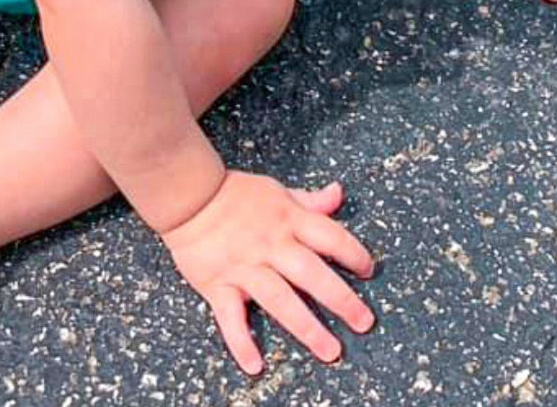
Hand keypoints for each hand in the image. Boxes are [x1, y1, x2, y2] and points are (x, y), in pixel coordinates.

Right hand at [159, 170, 375, 373]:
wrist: (188, 196)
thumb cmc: (236, 195)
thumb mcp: (277, 191)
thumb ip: (310, 200)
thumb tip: (339, 193)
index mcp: (288, 219)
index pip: (329, 236)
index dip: (352, 252)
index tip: (368, 270)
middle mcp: (270, 244)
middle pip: (310, 273)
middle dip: (340, 299)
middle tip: (363, 322)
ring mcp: (244, 266)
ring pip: (279, 299)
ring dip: (306, 326)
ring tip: (330, 350)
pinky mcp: (219, 284)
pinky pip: (231, 316)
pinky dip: (241, 341)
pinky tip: (255, 364)